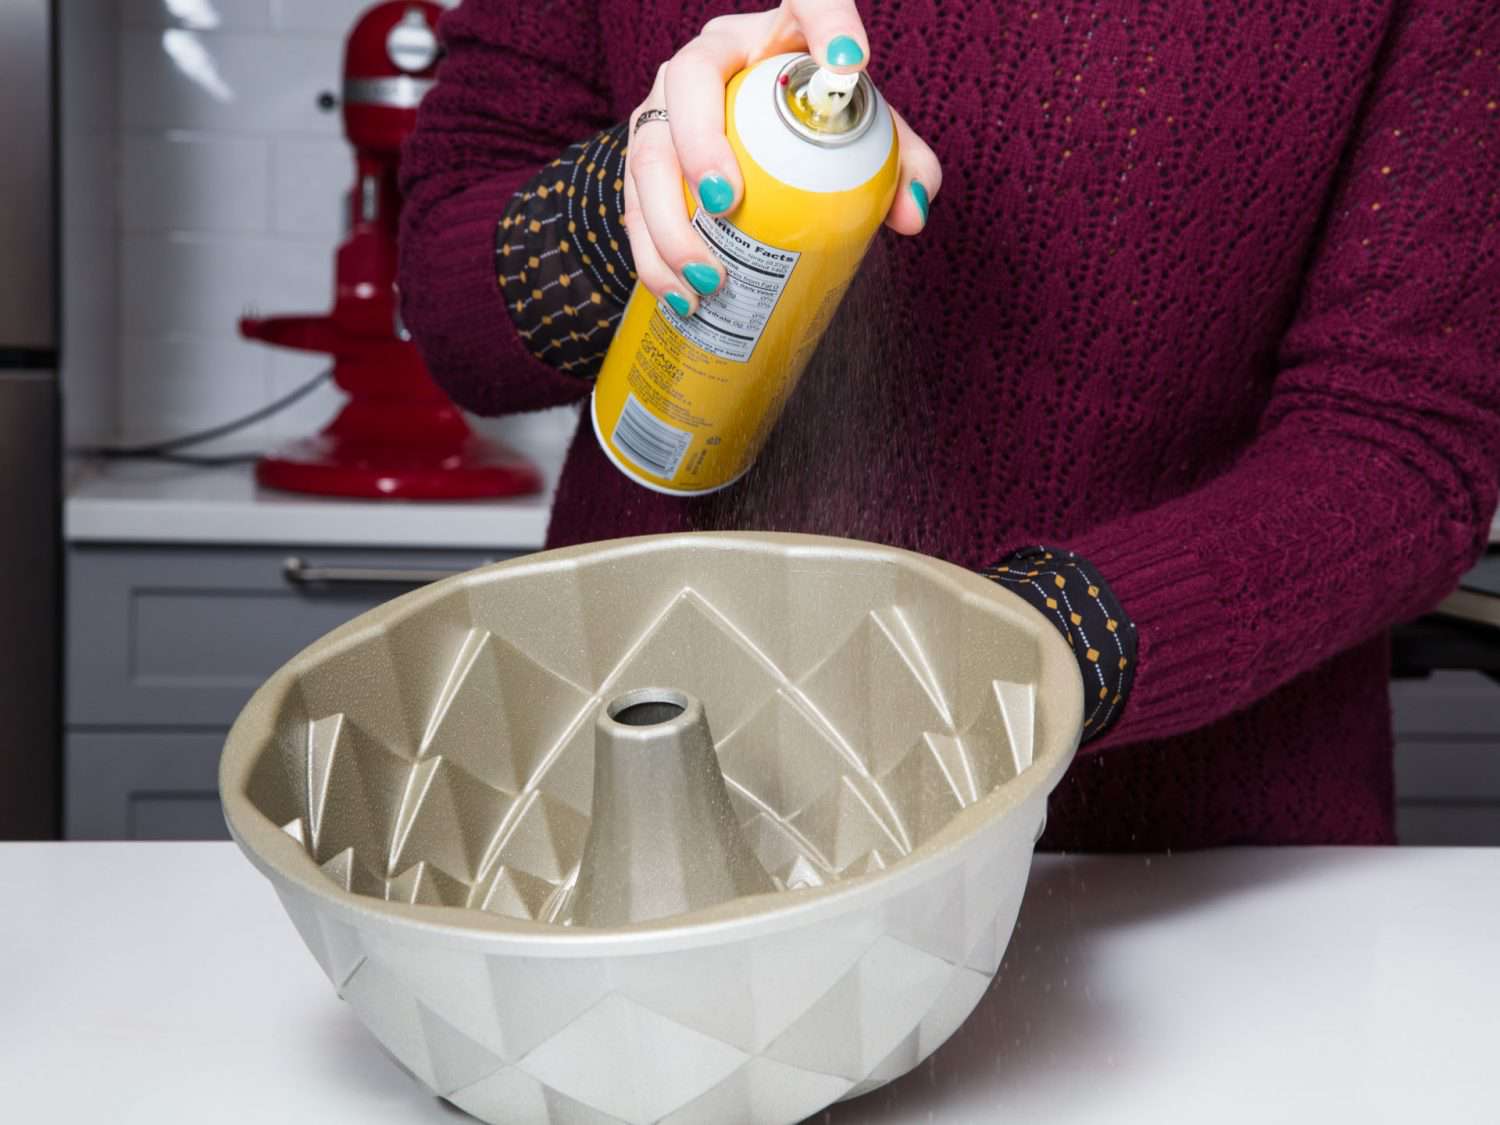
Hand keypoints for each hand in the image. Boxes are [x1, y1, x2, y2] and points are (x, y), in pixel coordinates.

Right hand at [622, 1, 940, 316]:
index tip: (851, 61)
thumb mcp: (862, 135)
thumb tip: (912, 214)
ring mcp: (664, 108)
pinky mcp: (643, 160)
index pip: (803, 0)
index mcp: (773, 35)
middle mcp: (708, 60)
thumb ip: (901, 163)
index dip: (826, 17)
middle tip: (725, 202)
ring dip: (667, 222)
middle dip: (700, 144)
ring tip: (705, 278)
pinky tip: (678, 296)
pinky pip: (634, 204)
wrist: (751, 142)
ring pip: (648, 153)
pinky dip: (653, 257)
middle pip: (690, 81)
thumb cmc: (813, 126)